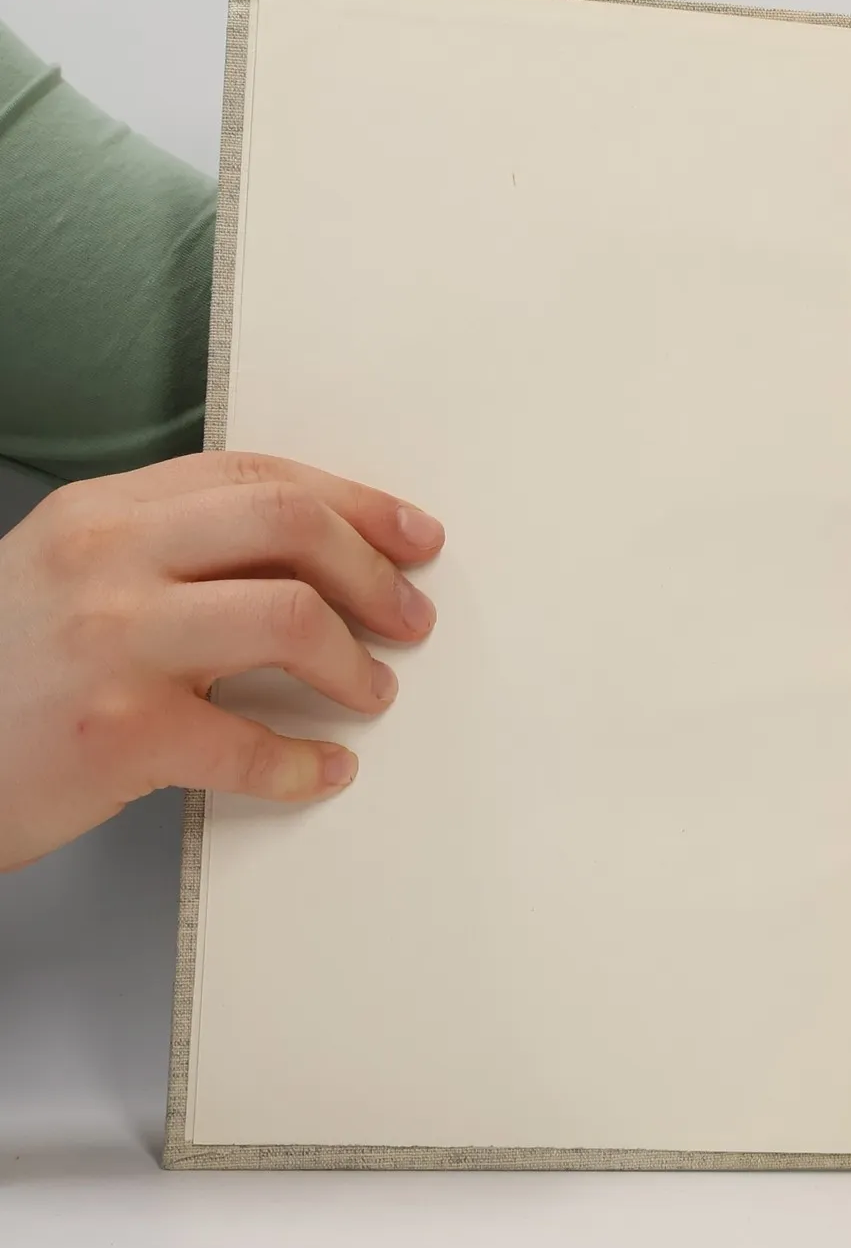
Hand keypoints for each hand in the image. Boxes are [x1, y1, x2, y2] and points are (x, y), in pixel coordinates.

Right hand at [0, 451, 442, 871]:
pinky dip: (304, 763)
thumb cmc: (3, 676)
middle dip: (373, 572)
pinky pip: (250, 743)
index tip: (413, 537)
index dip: (356, 503)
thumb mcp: (67, 577)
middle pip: (290, 525)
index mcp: (102, 513)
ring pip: (289, 617)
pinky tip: (322, 770)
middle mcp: (107, 560)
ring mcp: (112, 642)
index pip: (259, 478)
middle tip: (409, 617)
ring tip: (372, 689)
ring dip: (353, 661)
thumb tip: (314, 558)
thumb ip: (169, 552)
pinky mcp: (117, 733)